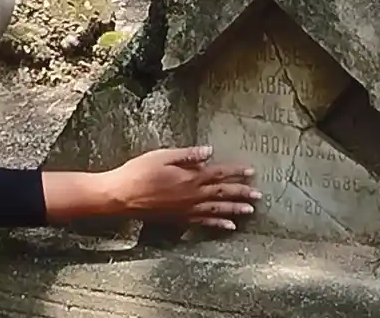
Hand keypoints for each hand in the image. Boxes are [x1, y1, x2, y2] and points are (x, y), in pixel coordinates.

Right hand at [101, 147, 260, 229]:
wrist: (121, 196)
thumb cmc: (138, 172)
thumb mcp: (162, 156)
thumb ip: (187, 155)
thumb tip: (209, 151)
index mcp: (189, 177)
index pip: (219, 173)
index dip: (236, 172)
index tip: (251, 171)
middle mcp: (192, 195)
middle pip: (222, 193)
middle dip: (242, 192)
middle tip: (259, 194)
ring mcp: (186, 210)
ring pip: (217, 210)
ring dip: (235, 209)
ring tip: (251, 210)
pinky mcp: (179, 219)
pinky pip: (203, 223)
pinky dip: (218, 224)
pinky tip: (229, 227)